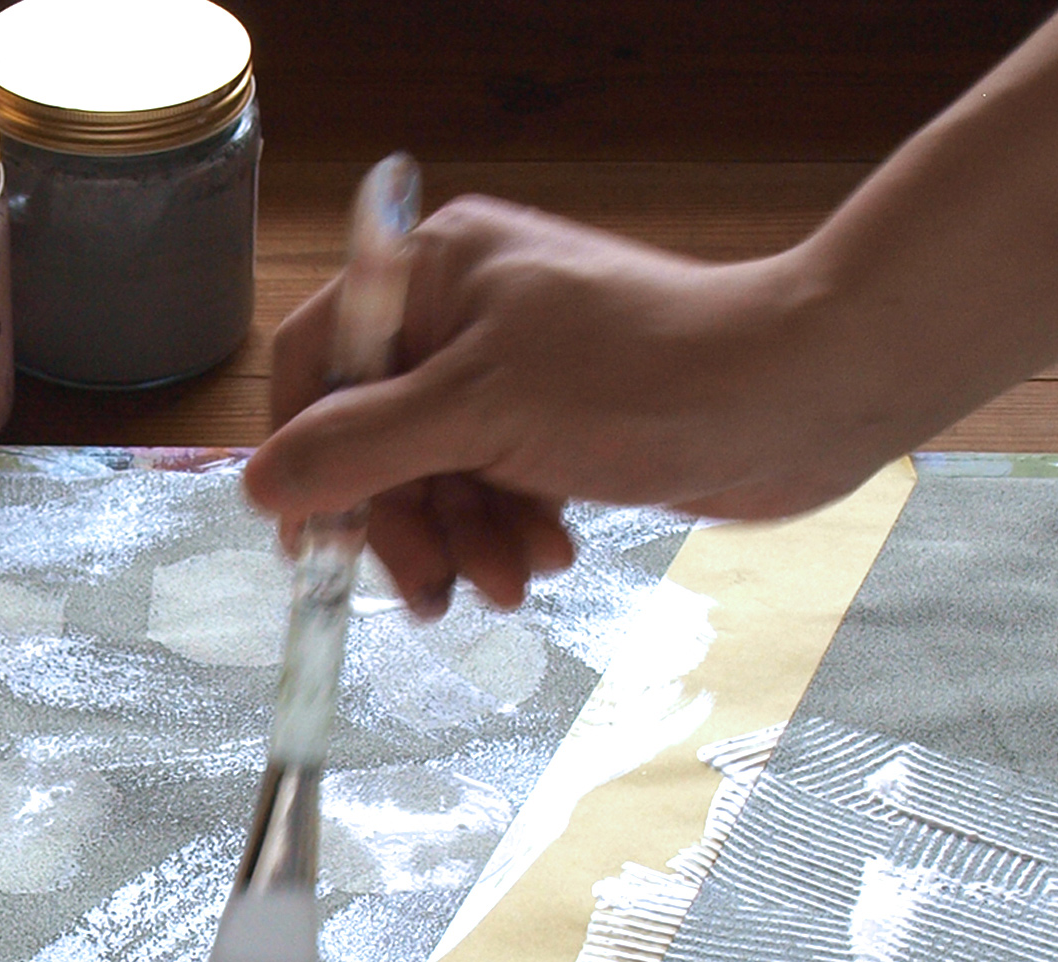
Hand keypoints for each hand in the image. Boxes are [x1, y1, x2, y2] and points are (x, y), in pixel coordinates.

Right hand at [245, 195, 900, 616]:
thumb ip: (359, 448)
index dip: (306, 455)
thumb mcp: (477, 413)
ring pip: (440, 478)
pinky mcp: (563, 426)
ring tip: (510, 581)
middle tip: (430, 591)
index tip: (314, 539)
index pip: (319, 364)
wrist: (796, 398)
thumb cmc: (644, 376)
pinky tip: (551, 557)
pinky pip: (498, 493)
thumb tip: (261, 485)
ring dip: (465, 542)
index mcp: (434, 273)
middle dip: (406, 521)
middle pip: (377, 438)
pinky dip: (513, 535)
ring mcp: (518, 372)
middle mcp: (469, 314)